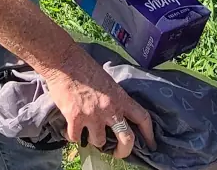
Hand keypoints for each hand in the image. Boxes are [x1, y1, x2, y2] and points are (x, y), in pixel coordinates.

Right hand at [43, 43, 155, 158]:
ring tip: (88, 132)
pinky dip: (73, 136)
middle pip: (127, 139)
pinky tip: (71, 129)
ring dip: (94, 140)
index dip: (149, 134)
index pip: (143, 117)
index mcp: (121, 97)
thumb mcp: (109, 83)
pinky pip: (76, 138)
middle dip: (124, 151)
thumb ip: (115, 99)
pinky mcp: (75, 118)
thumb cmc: (86, 68)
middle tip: (119, 154)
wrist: (65, 61)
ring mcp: (92, 115)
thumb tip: (117, 115)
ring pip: (99, 142)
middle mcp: (110, 108)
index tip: (150, 144)